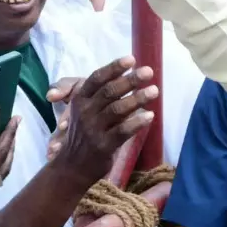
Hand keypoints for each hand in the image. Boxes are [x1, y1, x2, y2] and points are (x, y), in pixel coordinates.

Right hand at [51, 57, 156, 182]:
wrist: (72, 166)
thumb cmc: (83, 134)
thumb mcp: (83, 110)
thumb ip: (101, 95)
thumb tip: (129, 76)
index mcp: (79, 100)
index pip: (97, 78)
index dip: (114, 67)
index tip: (132, 59)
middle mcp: (84, 112)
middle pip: (109, 91)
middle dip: (130, 80)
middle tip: (149, 71)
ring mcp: (93, 129)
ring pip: (117, 109)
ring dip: (137, 98)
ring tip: (154, 90)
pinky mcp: (103, 146)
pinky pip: (123, 131)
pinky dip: (137, 122)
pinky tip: (150, 116)